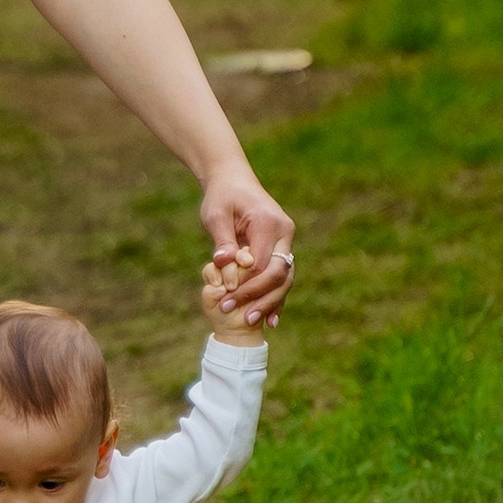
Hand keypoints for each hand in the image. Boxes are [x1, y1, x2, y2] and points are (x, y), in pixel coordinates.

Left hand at [200, 168, 292, 329]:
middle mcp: (285, 232)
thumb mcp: (215, 215)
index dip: (245, 286)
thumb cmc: (221, 196)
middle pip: (279, 274)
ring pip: (284, 278)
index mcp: (269, 223)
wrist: (233, 180)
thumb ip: (222, 240)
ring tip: (250, 321)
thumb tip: (222, 264)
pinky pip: (282, 276)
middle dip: (259, 297)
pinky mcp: (283, 248)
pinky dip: (276, 297)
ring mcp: (287, 241)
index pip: (261, 264)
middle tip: (239, 316)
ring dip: (269, 302)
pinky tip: (270, 320)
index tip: (225, 301)